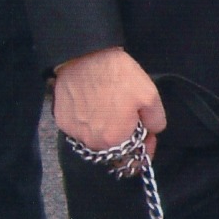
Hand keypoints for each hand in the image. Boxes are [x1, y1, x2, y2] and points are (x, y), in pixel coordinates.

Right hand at [53, 47, 167, 155]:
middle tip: (130, 119)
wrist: (84, 55)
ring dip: (106, 131)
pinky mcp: (62, 121)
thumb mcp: (150, 96)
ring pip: (95, 140)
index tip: (147, 137)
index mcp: (114, 140)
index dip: (143, 151)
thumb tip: (151, 132)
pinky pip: (79, 129)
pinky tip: (94, 106)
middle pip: (112, 151)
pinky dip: (88, 123)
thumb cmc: (118, 76)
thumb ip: (156, 122)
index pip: (130, 162)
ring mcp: (73, 132)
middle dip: (124, 139)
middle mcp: (91, 143)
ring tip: (111, 111)